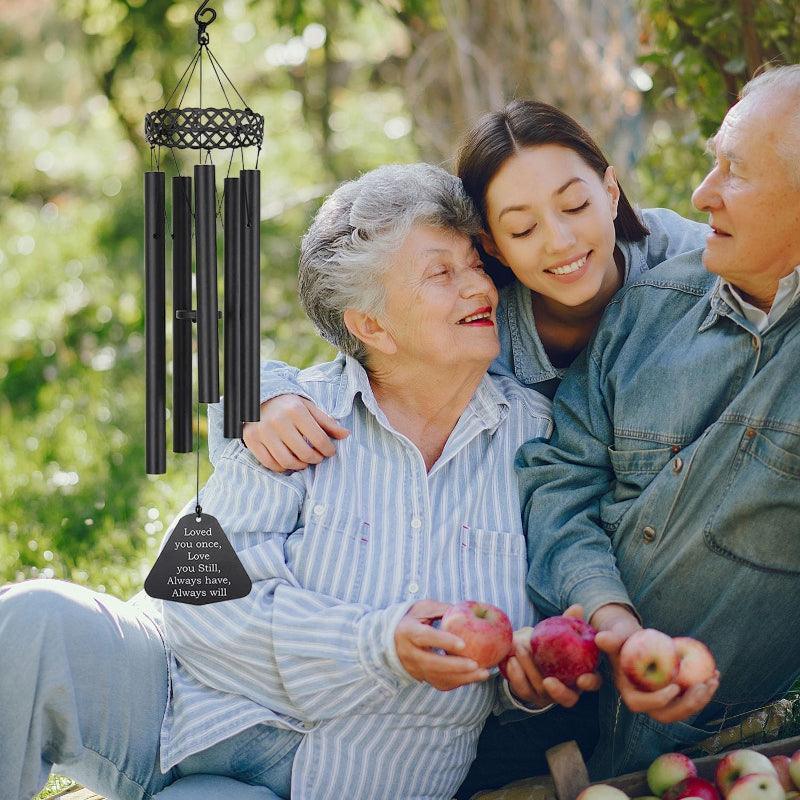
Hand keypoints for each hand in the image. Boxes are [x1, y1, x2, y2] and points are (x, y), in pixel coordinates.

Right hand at [242, 394, 349, 471]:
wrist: (257, 397)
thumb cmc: (287, 404)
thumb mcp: (308, 407)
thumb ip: (327, 422)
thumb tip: (346, 435)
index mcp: (295, 410)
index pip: (319, 438)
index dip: (328, 449)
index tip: (330, 451)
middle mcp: (278, 421)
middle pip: (304, 453)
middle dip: (316, 459)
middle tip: (318, 457)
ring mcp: (263, 432)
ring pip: (287, 461)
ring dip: (300, 465)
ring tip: (304, 461)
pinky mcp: (251, 440)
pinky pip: (270, 463)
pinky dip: (282, 467)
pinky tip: (289, 461)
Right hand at [395, 601, 490, 690]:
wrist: (391, 638)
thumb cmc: (412, 618)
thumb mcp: (423, 608)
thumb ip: (442, 609)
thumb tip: (465, 611)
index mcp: (408, 632)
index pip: (426, 638)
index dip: (444, 641)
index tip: (463, 644)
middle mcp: (408, 653)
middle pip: (432, 663)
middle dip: (456, 666)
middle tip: (476, 664)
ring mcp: (413, 668)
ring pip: (437, 678)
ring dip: (462, 678)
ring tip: (483, 673)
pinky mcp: (420, 677)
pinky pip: (439, 684)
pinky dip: (458, 682)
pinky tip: (473, 677)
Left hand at [505, 604, 601, 707]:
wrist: (528, 650)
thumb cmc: (553, 641)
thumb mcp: (561, 631)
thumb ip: (569, 622)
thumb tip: (577, 608)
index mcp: (581, 674)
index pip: (592, 683)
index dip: (589, 683)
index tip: (581, 679)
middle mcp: (567, 689)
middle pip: (568, 699)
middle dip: (559, 692)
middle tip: (548, 681)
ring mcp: (548, 695)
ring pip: (541, 691)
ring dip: (530, 671)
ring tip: (521, 649)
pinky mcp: (529, 694)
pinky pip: (522, 690)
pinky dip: (516, 676)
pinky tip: (511, 661)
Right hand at [592, 604, 719, 723]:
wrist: (632, 638)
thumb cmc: (622, 636)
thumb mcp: (615, 636)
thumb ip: (610, 639)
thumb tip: (602, 638)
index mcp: (628, 692)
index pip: (641, 705)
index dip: (658, 700)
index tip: (674, 685)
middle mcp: (645, 702)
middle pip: (666, 715)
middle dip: (687, 705)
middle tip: (701, 686)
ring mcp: (661, 701)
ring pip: (682, 711)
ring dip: (701, 700)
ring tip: (713, 680)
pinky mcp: (674, 696)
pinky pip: (690, 699)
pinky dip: (704, 690)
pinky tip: (714, 674)